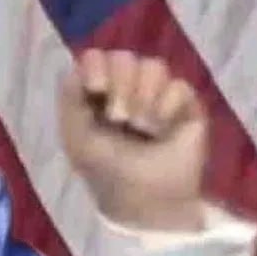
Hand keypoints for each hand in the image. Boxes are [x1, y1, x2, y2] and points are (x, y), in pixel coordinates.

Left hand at [59, 49, 207, 230]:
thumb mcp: (76, 136)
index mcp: (97, 92)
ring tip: (141, 127)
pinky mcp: (186, 105)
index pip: (96, 57)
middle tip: (119, 118)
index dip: (96, 66)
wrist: (144, 198)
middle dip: (120, 87)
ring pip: (153, 65)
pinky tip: (162, 130)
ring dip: (143, 97)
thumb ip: (70, 98)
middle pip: (124, 57)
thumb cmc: (106, 169)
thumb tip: (79, 67)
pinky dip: (166, 108)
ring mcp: (158, 93)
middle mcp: (127, 87)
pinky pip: (178, 85)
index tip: (96, 89)